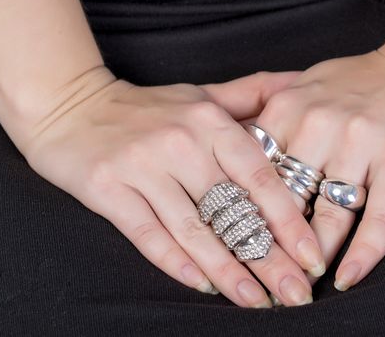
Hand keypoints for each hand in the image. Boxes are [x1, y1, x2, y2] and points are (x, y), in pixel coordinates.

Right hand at [22, 68, 324, 306]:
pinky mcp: (107, 187)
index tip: (312, 257)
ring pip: (194, 231)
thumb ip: (252, 92)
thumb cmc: (149, 107)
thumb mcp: (202, 94)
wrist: (72, 104)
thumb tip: (300, 81)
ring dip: (228, 272)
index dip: (290, 222)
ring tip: (257, 301)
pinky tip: (204, 286)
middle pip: (232, 212)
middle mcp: (179, 143)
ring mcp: (142, 166)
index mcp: (209, 122)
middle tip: (295, 295)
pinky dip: (177, 264)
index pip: (260, 178)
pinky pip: (148, 234)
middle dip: (268, 260)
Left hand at [251, 36, 384, 289]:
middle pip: (287, 200)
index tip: (235, 246)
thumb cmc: (359, 79)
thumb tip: (235, 157)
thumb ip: (270, 119)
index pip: (253, 174)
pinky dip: (365, 252)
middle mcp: (319, 124)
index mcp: (287, 108)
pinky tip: (348, 278)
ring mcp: (361, 141)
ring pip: (329, 214)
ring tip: (300, 289)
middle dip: (274, 245)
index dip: (243, 215)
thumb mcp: (303, 85)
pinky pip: (379, 215)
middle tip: (263, 277)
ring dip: (313, 256)